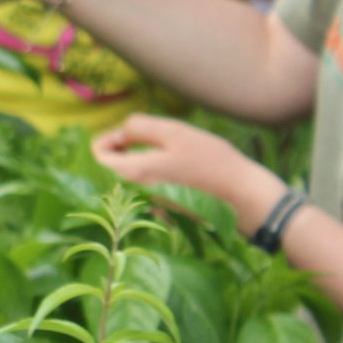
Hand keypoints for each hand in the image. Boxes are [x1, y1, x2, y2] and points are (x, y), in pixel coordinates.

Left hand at [91, 114, 284, 231]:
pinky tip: (181, 174)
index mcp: (132, 175)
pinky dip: (156, 178)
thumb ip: (139, 128)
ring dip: (142, 163)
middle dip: (124, 150)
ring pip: (131, 179)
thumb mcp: (175, 133)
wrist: (245, 199)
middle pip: (111, 169)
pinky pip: (148, 192)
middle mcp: (134, 196)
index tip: (130, 132)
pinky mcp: (165, 215)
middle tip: (151, 140)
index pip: (96, 155)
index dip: (108, 138)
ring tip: (171, 156)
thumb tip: (119, 133)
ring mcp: (149, 209)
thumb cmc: (212, 162)